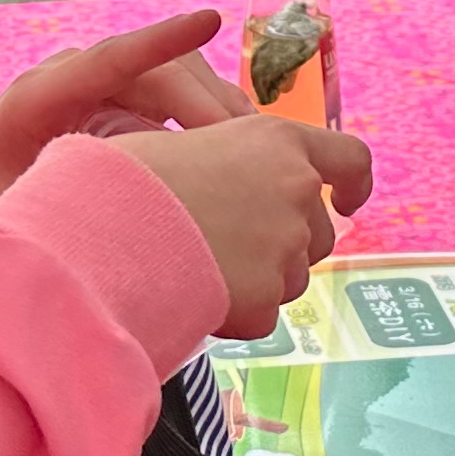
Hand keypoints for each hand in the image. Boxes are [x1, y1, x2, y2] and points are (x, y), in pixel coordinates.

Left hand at [0, 10, 252, 211]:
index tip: (210, 22)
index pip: (105, 60)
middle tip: (250, 149)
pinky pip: (182, 94)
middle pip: (159, 69)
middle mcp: (79, 74)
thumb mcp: (7, 203)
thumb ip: (51, 205)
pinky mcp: (128, 95)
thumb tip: (103, 228)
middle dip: (208, 102)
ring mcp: (107, 80)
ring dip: (220, 107)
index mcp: (40, 95)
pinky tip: (243, 153)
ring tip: (259, 151)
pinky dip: (214, 118)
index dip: (157, 41)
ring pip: (180, 75)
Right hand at [113, 116, 370, 341]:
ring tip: (197, 268)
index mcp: (276, 140)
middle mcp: (294, 191)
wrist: (101, 231)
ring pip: (291, 278)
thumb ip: (223, 162)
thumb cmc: (123, 178)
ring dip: (259, 280)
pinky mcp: (267, 299)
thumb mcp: (182, 144)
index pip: (350, 158)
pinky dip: (235, 314)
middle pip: (318, 231)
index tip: (346, 202)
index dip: (354, 184)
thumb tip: (221, 182)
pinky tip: (191, 295)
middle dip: (286, 245)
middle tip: (231, 249)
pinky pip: (262, 315)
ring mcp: (285, 247)